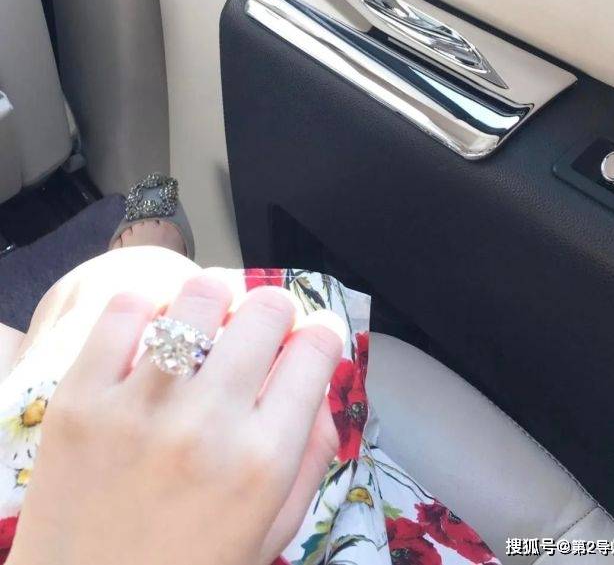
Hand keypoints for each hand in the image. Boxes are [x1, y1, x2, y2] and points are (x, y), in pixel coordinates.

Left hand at [7, 272, 344, 564]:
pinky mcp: (80, 398)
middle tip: (260, 329)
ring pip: (200, 295)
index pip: (316, 348)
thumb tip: (320, 377)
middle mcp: (206, 426)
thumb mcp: (272, 528)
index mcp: (261, 461)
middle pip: (266, 309)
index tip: (310, 337)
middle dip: (274, 311)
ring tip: (206, 324)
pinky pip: (124, 310)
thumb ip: (311, 452)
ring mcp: (139, 407)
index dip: (322, 334)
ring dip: (214, 301)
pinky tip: (152, 332)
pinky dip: (146, 308)